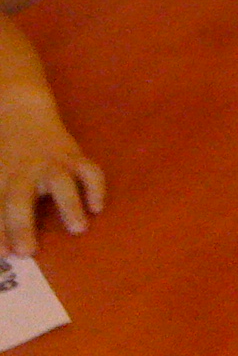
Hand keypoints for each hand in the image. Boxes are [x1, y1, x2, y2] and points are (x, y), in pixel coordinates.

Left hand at [0, 98, 103, 255]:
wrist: (19, 112)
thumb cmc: (2, 154)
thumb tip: (1, 243)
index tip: (4, 255)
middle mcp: (23, 172)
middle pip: (19, 199)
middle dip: (22, 225)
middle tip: (27, 251)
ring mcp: (51, 163)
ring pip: (60, 182)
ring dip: (69, 204)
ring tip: (79, 228)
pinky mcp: (73, 155)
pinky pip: (89, 170)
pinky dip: (95, 187)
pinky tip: (98, 207)